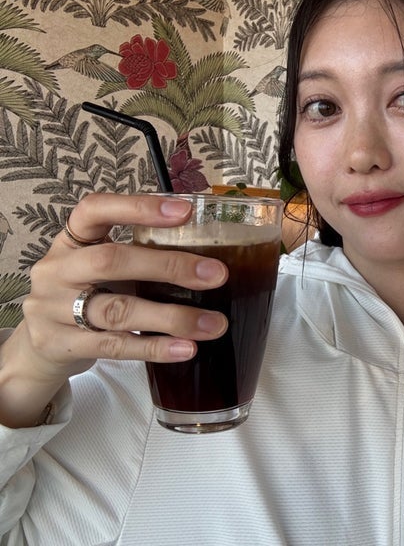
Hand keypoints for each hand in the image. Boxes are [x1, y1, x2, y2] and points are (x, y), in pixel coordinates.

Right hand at [0, 193, 228, 426]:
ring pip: (117, 310)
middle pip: (112, 261)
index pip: (94, 210)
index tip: (185, 210)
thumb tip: (208, 259)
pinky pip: (115, 345)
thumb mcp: (101, 270)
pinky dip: (154, 347)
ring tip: (213, 324)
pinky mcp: (60, 345)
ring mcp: (53, 309)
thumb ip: (139, 258)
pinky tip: (186, 348)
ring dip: (172, 317)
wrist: (36, 348)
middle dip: (169, 266)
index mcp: (71, 241)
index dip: (138, 207)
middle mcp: (57, 270)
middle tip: (217, 275)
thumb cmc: (84, 296)